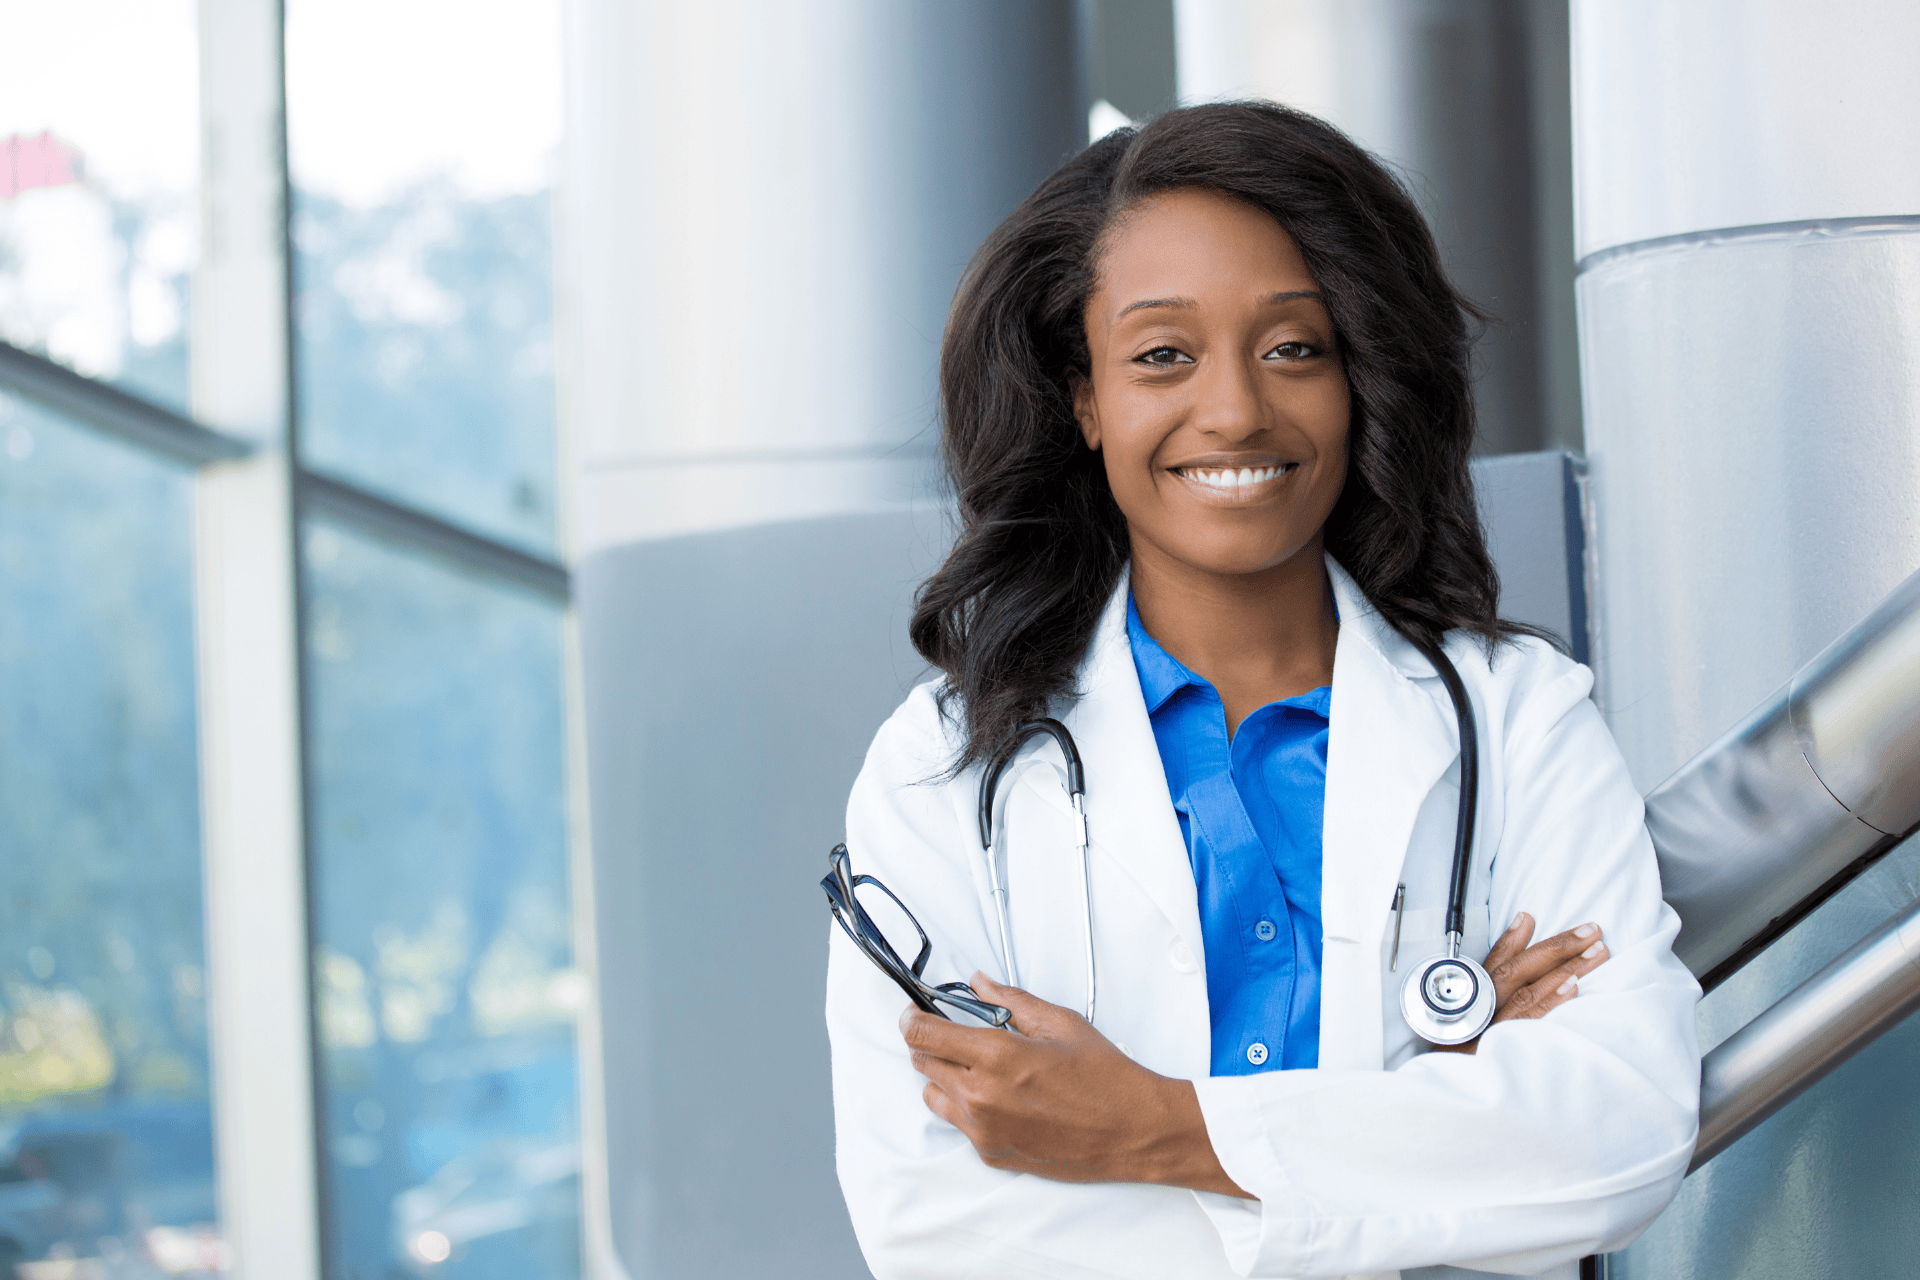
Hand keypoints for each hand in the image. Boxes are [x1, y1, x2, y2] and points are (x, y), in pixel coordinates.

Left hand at [900, 972, 1249, 1196]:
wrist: (1133, 1132)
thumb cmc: (1105, 1077)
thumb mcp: (1060, 1023)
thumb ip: (1010, 1000)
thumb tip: (977, 983)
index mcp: (997, 1057)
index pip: (923, 1035)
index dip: (912, 1018)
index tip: (914, 1011)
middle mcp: (982, 1097)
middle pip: (922, 1063)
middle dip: (933, 1043)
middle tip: (957, 1033)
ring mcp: (984, 1130)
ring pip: (933, 1095)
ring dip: (946, 1076)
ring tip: (981, 1067)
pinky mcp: (992, 1153)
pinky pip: (959, 1123)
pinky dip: (967, 1106)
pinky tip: (1002, 1097)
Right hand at [1433, 913, 1608, 1054]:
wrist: (1445, 1103)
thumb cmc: (1457, 1067)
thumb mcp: (1464, 1032)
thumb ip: (1487, 996)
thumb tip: (1517, 947)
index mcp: (1470, 1005)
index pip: (1493, 965)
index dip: (1511, 940)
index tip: (1531, 917)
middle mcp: (1480, 1014)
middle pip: (1519, 972)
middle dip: (1557, 947)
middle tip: (1592, 930)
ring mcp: (1493, 1033)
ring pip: (1533, 993)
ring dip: (1567, 969)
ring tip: (1598, 952)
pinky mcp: (1506, 1053)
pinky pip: (1532, 1024)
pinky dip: (1552, 1003)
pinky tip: (1573, 989)